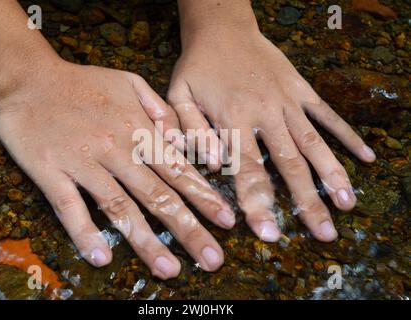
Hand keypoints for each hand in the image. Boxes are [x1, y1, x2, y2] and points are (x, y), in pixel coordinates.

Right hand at [0, 61, 234, 277]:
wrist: (29, 78)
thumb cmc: (84, 83)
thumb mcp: (131, 83)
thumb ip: (160, 110)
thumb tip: (181, 141)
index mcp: (137, 130)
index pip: (178, 170)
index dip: (204, 197)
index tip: (226, 221)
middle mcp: (116, 150)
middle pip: (158, 195)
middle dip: (188, 228)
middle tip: (212, 259)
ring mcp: (84, 163)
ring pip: (120, 207)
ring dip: (146, 241)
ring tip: (170, 269)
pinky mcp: (51, 172)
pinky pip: (69, 208)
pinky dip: (85, 233)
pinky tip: (101, 257)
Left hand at [168, 25, 375, 241]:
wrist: (222, 28)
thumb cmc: (198, 67)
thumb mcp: (178, 95)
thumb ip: (190, 129)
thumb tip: (208, 164)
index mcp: (232, 118)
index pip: (246, 169)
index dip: (258, 203)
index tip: (270, 233)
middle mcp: (265, 113)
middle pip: (289, 163)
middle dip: (307, 200)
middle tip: (324, 233)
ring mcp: (287, 101)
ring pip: (313, 142)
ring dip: (332, 174)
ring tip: (347, 203)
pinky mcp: (301, 90)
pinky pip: (327, 114)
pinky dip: (346, 135)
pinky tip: (365, 157)